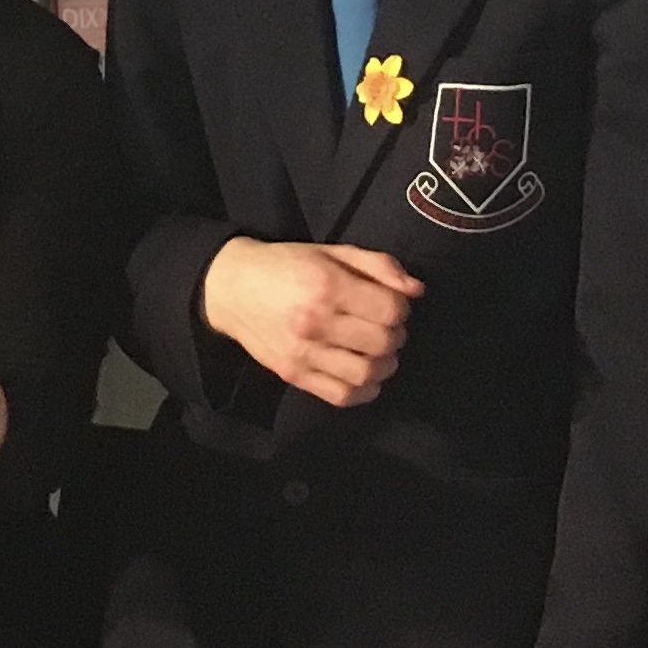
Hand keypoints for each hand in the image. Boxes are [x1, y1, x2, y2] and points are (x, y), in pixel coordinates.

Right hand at [201, 237, 422, 407]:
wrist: (230, 288)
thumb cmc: (286, 265)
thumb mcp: (332, 252)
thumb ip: (378, 265)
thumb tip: (417, 291)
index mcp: (328, 285)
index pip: (391, 310)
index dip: (401, 308)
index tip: (390, 305)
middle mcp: (316, 322)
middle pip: (383, 342)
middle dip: (395, 335)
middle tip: (385, 328)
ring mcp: (304, 352)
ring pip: (366, 373)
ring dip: (383, 365)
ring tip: (376, 353)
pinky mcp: (294, 375)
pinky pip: (341, 396)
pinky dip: (363, 391)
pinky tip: (363, 376)